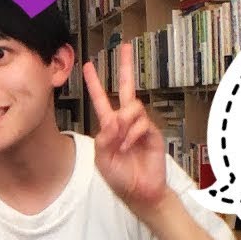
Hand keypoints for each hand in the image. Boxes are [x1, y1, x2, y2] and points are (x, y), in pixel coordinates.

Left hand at [83, 42, 171, 211]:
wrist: (141, 192)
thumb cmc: (120, 177)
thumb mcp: (103, 159)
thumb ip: (104, 139)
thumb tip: (114, 119)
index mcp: (110, 127)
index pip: (101, 100)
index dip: (94, 83)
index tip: (87, 65)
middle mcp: (125, 122)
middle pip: (127, 89)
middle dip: (125, 67)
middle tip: (125, 47)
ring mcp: (140, 126)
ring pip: (133, 107)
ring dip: (124, 122)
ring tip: (122, 140)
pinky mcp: (152, 133)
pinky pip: (141, 124)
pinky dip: (132, 134)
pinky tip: (129, 146)